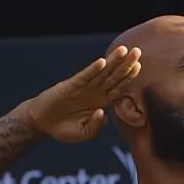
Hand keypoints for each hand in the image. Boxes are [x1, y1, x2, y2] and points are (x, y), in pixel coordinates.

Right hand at [26, 46, 141, 142]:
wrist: (42, 124)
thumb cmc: (65, 128)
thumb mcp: (85, 133)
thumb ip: (97, 126)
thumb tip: (102, 113)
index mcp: (102, 101)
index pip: (119, 87)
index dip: (129, 77)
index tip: (140, 66)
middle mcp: (95, 91)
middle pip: (114, 75)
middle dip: (126, 64)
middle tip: (138, 51)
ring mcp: (83, 88)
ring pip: (101, 73)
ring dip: (112, 61)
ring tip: (123, 50)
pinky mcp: (69, 86)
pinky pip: (84, 77)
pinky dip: (92, 70)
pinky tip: (101, 62)